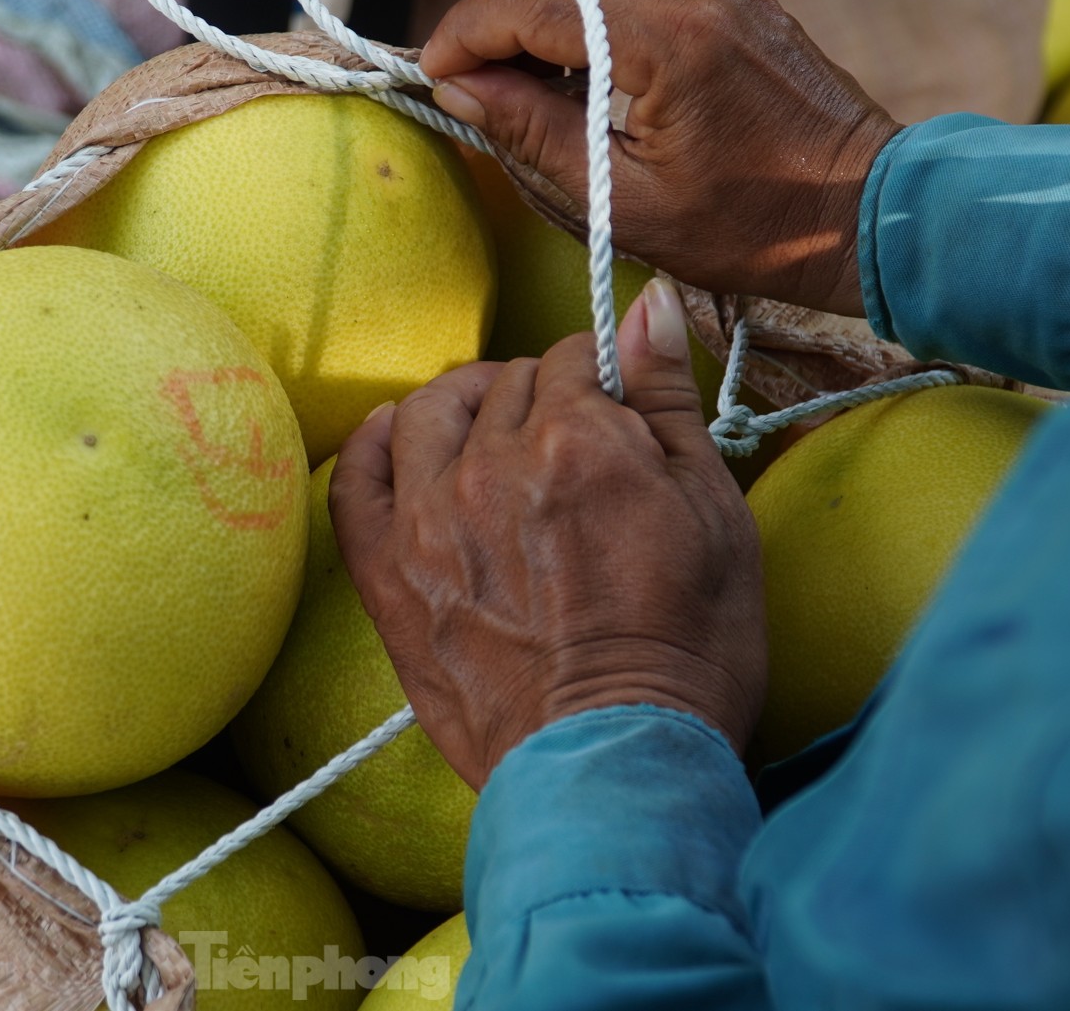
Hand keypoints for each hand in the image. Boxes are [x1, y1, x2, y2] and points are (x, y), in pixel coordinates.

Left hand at [330, 279, 765, 787]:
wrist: (613, 764)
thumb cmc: (688, 650)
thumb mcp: (717, 514)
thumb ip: (670, 401)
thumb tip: (649, 305)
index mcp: (577, 440)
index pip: (575, 358)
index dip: (602, 375)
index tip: (617, 406)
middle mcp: (490, 465)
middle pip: (504, 383)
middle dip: (541, 393)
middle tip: (569, 435)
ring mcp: (428, 520)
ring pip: (426, 412)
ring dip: (462, 403)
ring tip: (491, 428)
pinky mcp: (389, 578)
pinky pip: (352, 483)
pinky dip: (370, 447)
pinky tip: (393, 439)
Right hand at [421, 0, 900, 317]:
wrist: (869, 211)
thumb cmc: (753, 228)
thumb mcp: (623, 201)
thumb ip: (532, 132)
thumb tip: (458, 89)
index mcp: (668, 39)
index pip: (533, 3)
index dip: (466, 34)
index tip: (431, 74)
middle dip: (495, 16)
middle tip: (464, 80)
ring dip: (537, 12)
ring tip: (514, 82)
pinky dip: (585, 13)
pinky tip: (574, 72)